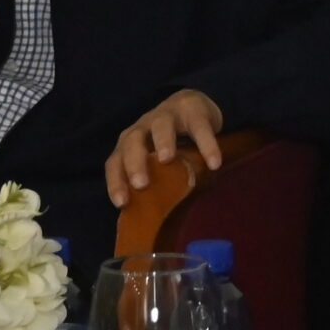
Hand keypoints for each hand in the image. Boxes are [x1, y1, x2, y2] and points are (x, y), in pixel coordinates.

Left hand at [105, 90, 224, 207]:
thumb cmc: (171, 144)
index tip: (122, 203)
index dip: (115, 181)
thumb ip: (153, 183)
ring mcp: (167, 115)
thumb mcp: (156, 163)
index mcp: (130, 144)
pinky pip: (199, 127)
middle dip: (135, 162)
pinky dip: (206, 143)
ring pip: (160, 126)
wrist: (194, 105)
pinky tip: (214, 162)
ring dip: (162, 142)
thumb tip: (154, 224)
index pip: (115, 162)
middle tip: (141, 184)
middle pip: (132, 141)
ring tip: (168, 160)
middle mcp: (143, 128)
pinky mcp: (194, 110)